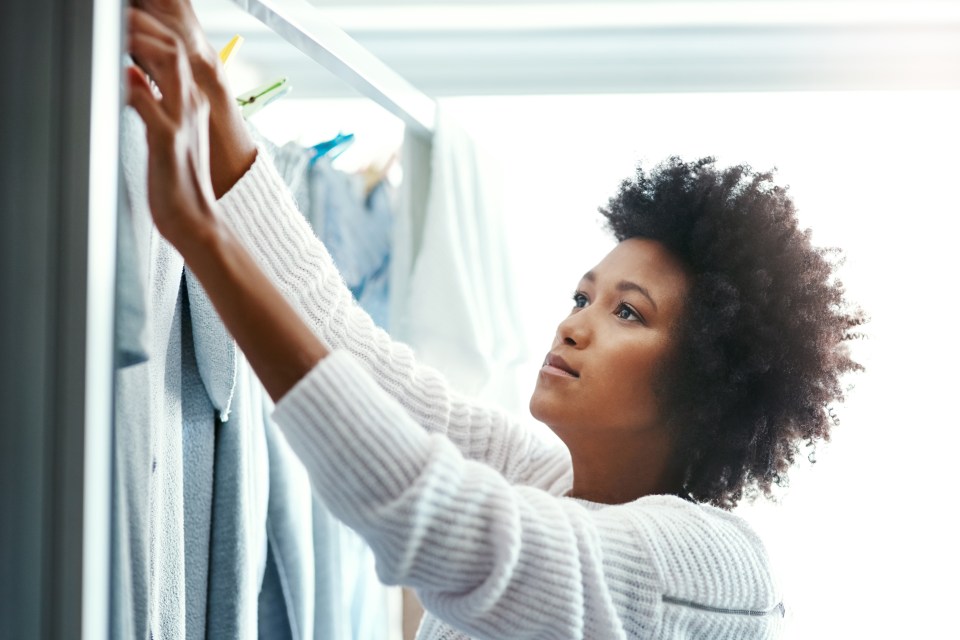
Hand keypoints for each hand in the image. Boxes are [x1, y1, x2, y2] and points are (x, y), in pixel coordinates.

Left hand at [130, 0, 257, 197]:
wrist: (196, 223)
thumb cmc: (178, 185)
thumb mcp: (166, 136)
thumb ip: (152, 104)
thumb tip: (131, 76)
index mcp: (193, 105)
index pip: (178, 52)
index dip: (152, 30)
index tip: (127, 19)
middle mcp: (192, 108)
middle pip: (174, 48)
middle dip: (145, 25)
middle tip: (119, 14)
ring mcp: (182, 123)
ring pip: (168, 65)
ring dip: (139, 43)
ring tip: (115, 32)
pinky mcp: (168, 142)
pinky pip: (147, 103)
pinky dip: (130, 86)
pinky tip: (116, 78)